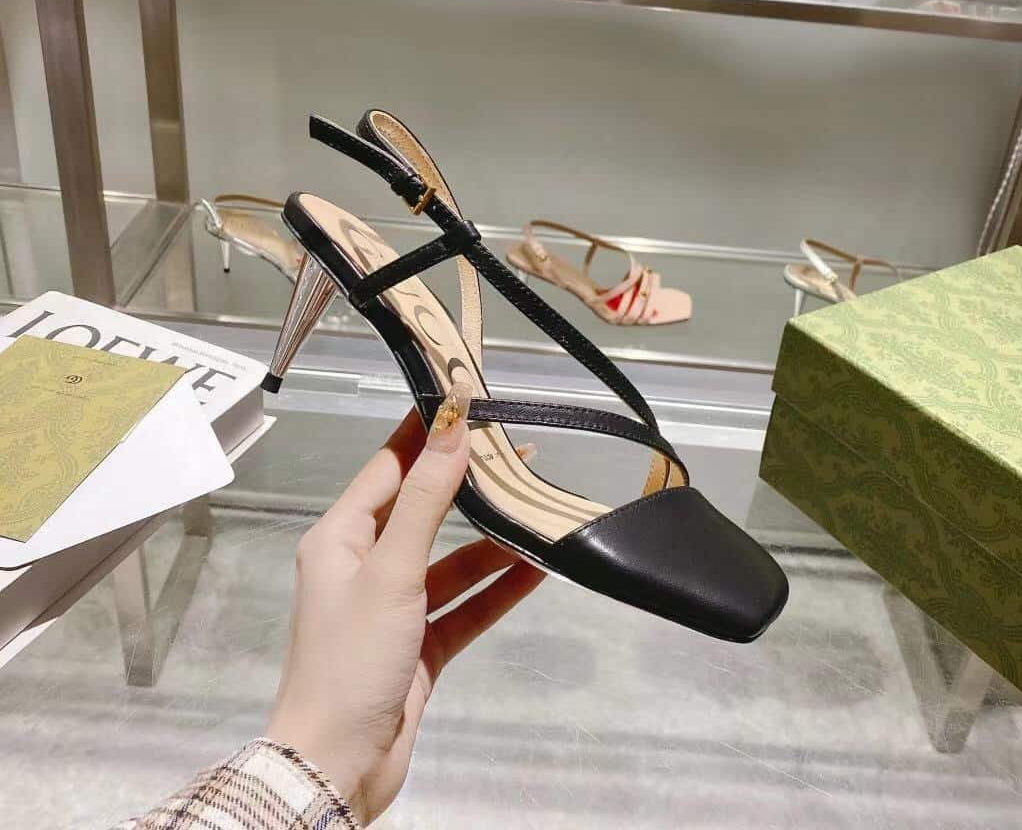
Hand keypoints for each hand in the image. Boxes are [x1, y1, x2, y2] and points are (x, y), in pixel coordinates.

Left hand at [266, 387, 544, 823]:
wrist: (336, 766)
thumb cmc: (352, 656)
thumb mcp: (391, 570)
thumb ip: (425, 499)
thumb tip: (451, 426)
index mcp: (341, 536)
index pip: (388, 466)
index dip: (426, 433)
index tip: (466, 400)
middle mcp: (365, 563)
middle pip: (424, 510)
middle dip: (470, 484)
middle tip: (522, 452)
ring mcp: (394, 607)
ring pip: (452, 560)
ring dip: (493, 541)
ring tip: (540, 507)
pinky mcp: (420, 645)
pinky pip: (465, 605)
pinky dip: (498, 588)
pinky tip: (540, 567)